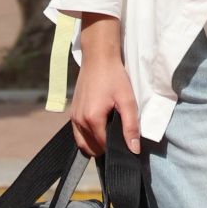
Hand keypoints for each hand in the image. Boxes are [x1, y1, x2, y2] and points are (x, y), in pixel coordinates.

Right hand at [68, 15, 139, 156]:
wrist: (98, 58)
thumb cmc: (114, 76)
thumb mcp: (127, 100)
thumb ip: (131, 126)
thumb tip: (134, 149)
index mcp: (92, 119)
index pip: (104, 147)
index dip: (116, 148)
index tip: (126, 143)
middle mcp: (79, 120)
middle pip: (92, 147)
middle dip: (105, 147)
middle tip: (118, 137)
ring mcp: (73, 117)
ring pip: (83, 143)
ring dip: (95, 144)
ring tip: (110, 133)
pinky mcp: (72, 112)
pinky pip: (78, 133)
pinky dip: (87, 137)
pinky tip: (99, 128)